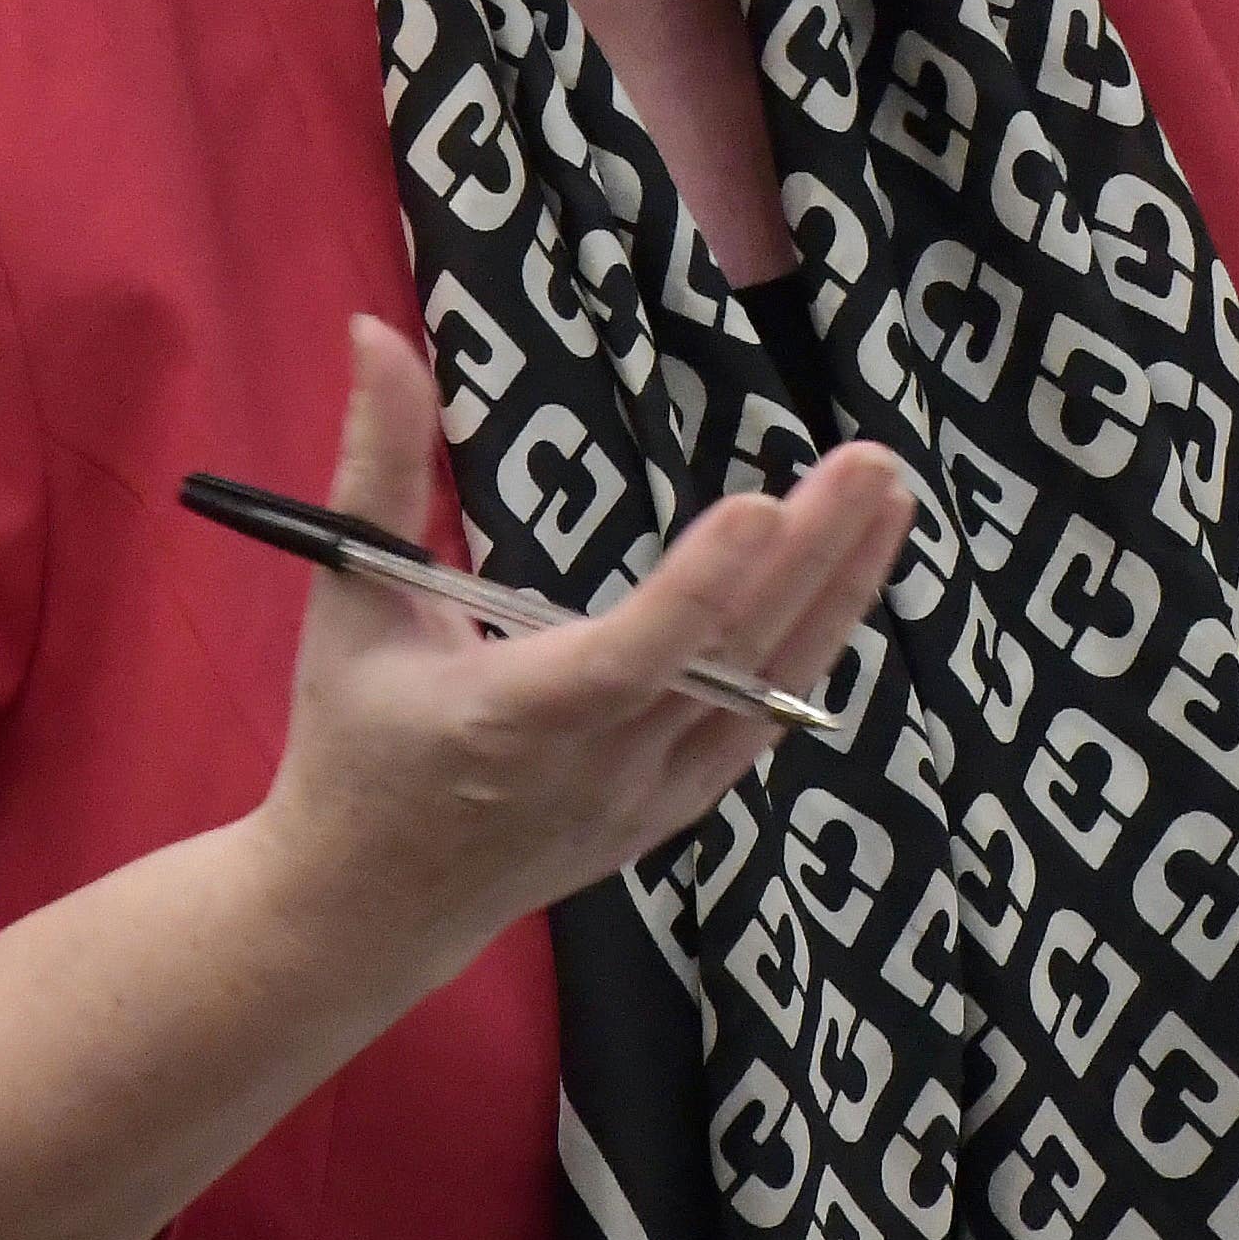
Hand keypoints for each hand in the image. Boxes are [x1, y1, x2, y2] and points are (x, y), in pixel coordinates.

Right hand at [240, 318, 913, 981]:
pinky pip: (763, 722)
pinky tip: (852, 574)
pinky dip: (813, 648)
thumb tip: (377, 332)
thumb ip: (376, 466)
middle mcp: (597, 769)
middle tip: (872, 462)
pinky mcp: (677, 809)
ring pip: (767, 694)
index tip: (762, 504)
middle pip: (729, 664)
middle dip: (810, 559)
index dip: (699, 588)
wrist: (370, 907)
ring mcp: (650, 798)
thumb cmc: (353, 741)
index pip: (627, 658)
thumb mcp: (351, 599)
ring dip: (834, 593)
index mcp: (511, 719)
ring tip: (887, 496)